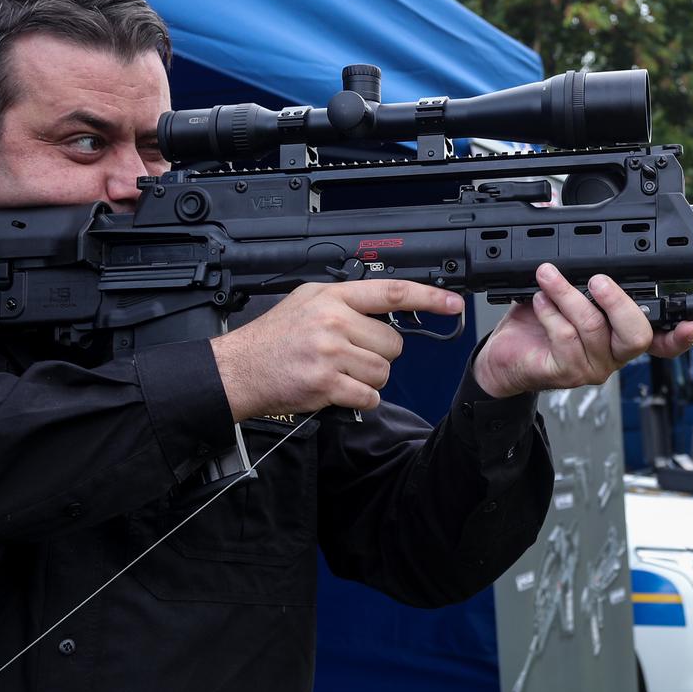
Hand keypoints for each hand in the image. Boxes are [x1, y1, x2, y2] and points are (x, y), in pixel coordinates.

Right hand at [210, 280, 463, 419]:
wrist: (239, 369)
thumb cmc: (274, 338)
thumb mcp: (307, 301)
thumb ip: (346, 300)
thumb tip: (388, 304)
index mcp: (333, 297)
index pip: (393, 292)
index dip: (429, 298)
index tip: (454, 303)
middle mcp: (334, 321)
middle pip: (393, 343)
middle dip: (378, 355)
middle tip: (349, 356)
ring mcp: (330, 353)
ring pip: (384, 371)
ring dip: (368, 379)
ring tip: (340, 373)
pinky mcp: (326, 384)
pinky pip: (369, 396)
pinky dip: (360, 399)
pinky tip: (338, 390)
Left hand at [473, 263, 692, 397]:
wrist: (505, 357)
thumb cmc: (539, 325)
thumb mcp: (567, 293)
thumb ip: (580, 268)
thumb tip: (569, 213)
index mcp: (621, 336)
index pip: (662, 341)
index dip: (681, 336)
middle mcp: (613, 355)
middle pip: (637, 336)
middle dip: (618, 301)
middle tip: (598, 279)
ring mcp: (591, 366)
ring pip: (593, 327)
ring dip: (568, 294)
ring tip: (548, 275)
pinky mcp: (565, 372)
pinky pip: (564, 337)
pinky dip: (550, 311)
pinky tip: (539, 299)